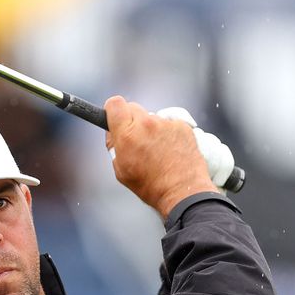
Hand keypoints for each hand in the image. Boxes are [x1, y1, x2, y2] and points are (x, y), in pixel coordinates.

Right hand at [104, 96, 221, 217]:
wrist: (182, 191)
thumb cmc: (150, 185)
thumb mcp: (121, 170)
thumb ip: (114, 145)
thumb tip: (112, 131)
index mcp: (127, 134)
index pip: (115, 103)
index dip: (112, 110)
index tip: (115, 117)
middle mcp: (147, 124)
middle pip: (133, 107)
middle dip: (131, 121)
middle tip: (136, 138)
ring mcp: (166, 123)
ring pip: (152, 117)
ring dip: (151, 128)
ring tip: (157, 150)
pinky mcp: (182, 125)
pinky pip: (169, 123)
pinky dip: (168, 132)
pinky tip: (170, 149)